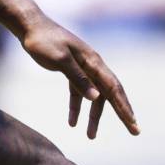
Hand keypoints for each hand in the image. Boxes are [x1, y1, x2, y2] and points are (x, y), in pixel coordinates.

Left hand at [21, 19, 139, 140]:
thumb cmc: (44, 41)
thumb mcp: (60, 60)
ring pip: (94, 97)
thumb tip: (97, 98)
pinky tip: (72, 123)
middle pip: (111, 94)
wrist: (30, 27)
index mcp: (94, 62)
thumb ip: (78, 78)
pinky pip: (78, 93)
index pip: (114, 89)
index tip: (134, 124)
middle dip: (122, 113)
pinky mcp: (71, 71)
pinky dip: (76, 108)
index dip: (125, 108)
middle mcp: (93, 66)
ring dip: (93, 117)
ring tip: (90, 136)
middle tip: (134, 132)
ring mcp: (83, 69)